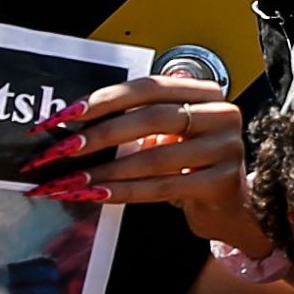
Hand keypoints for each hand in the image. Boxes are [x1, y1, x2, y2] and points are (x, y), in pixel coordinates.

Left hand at [35, 70, 253, 241]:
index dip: (106, 98)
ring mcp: (226, 148)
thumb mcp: (168, 135)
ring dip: (106, 169)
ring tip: (72, 179)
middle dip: (100, 135)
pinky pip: (163, 186)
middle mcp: (221, 114)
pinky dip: (125, 191)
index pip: (149, 87)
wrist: (230, 206)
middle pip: (151, 117)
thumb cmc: (191, 165)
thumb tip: (72, 127)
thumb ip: (135, 122)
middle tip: (63, 150)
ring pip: (154, 157)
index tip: (67, 114)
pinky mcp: (223, 183)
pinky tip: (97, 195)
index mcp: (204, 92)